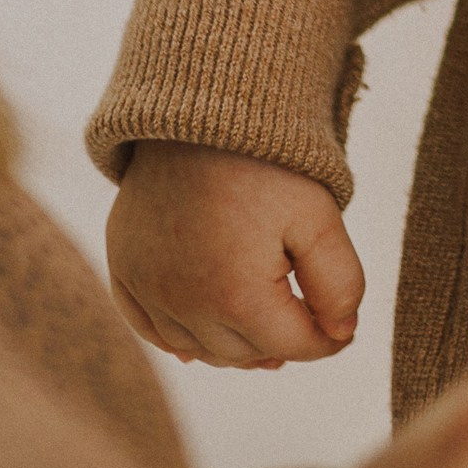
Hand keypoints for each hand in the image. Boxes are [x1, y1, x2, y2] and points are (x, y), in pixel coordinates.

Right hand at [107, 142, 362, 366]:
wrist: (197, 113)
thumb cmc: (265, 164)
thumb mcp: (320, 218)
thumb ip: (340, 284)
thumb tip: (342, 336)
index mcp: (237, 297)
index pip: (296, 347)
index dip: (329, 339)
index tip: (342, 326)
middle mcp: (184, 305)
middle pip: (247, 354)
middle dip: (281, 341)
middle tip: (305, 320)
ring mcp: (148, 290)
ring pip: (200, 349)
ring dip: (234, 344)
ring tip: (261, 323)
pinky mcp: (124, 272)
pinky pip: (151, 330)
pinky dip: (178, 336)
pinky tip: (202, 332)